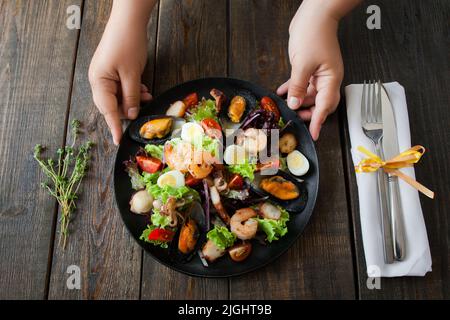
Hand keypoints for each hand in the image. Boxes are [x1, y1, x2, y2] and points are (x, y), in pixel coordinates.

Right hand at [89, 6, 151, 144]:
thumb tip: (131, 115)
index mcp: (98, 82)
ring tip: (147, 96)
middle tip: (142, 113)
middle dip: (128, 110)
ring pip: (120, 98)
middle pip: (112, 105)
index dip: (114, 126)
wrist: (129, 21)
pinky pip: (123, 88)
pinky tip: (143, 89)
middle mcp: (99, 81)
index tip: (118, 141)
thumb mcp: (132, 74)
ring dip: (133, 100)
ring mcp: (106, 76)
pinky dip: (134, 92)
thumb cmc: (127, 44)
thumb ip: (131, 97)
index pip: (107, 110)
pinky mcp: (114, 72)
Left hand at [277, 2, 343, 140]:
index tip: (313, 134)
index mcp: (331, 79)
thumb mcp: (302, 64)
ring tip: (284, 106)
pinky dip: (293, 89)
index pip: (326, 106)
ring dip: (297, 100)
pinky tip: (281, 92)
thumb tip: (294, 104)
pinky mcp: (310, 67)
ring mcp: (319, 73)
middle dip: (307, 112)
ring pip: (310, 94)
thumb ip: (297, 86)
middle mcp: (327, 78)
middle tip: (294, 118)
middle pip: (320, 103)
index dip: (318, 122)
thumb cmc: (313, 34)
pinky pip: (303, 83)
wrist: (315, 14)